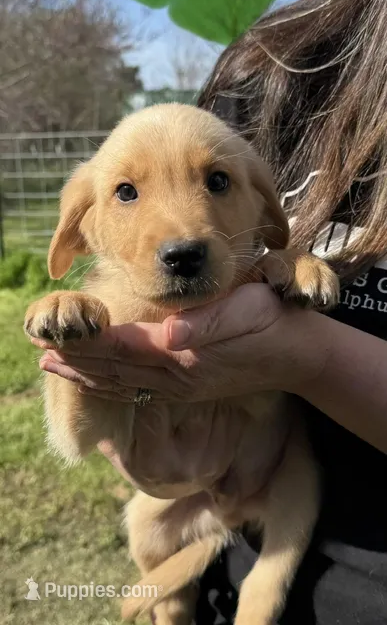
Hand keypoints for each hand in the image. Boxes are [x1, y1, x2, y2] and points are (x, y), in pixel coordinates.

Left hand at [35, 283, 328, 402]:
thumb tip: (167, 332)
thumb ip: (207, 323)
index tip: (57, 338)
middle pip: (116, 370)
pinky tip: (96, 382)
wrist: (298, 353)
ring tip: (54, 367)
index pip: (126, 349)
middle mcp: (177, 375)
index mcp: (186, 354)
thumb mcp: (247, 311)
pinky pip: (139, 390)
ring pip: (123, 383)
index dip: (89, 344)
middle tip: (39, 351)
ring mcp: (182, 385)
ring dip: (86, 376)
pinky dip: (111, 386)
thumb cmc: (272, 321)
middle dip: (77, 362)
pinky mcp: (188, 386)